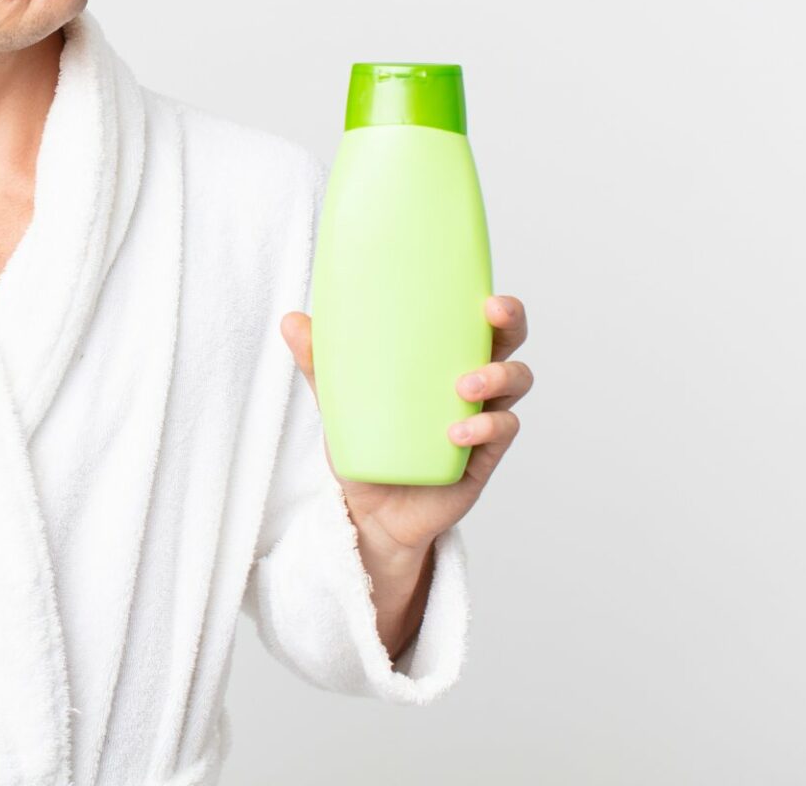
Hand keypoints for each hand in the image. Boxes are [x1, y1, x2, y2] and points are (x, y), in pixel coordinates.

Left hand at [279, 294, 531, 556]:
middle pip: (508, 343)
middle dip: (509, 322)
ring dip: (498, 376)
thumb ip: (317, 364)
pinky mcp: (484, 457)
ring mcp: (482, 419)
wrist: (370, 514)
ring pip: (516, 382)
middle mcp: (471, 385)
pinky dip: (485, 428)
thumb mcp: (337, 403)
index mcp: (442, 360)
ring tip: (464, 387)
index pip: (476, 321)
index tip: (484, 290)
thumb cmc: (364, 447)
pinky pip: (502, 432)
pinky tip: (455, 434)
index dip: (491, 301)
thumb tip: (290, 319)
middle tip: (491, 313)